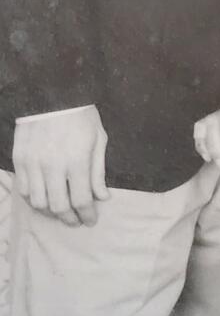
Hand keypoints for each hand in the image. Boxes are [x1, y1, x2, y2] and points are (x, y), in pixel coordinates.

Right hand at [12, 106, 108, 226]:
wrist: (54, 95)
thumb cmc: (82, 116)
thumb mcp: (99, 140)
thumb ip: (98, 171)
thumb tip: (103, 197)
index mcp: (77, 160)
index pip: (82, 199)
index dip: (87, 214)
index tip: (91, 220)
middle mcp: (53, 165)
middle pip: (58, 206)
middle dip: (69, 218)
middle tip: (76, 221)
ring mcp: (33, 163)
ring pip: (38, 202)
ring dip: (51, 211)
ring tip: (61, 211)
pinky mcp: (19, 160)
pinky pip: (24, 190)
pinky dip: (34, 199)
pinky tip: (44, 198)